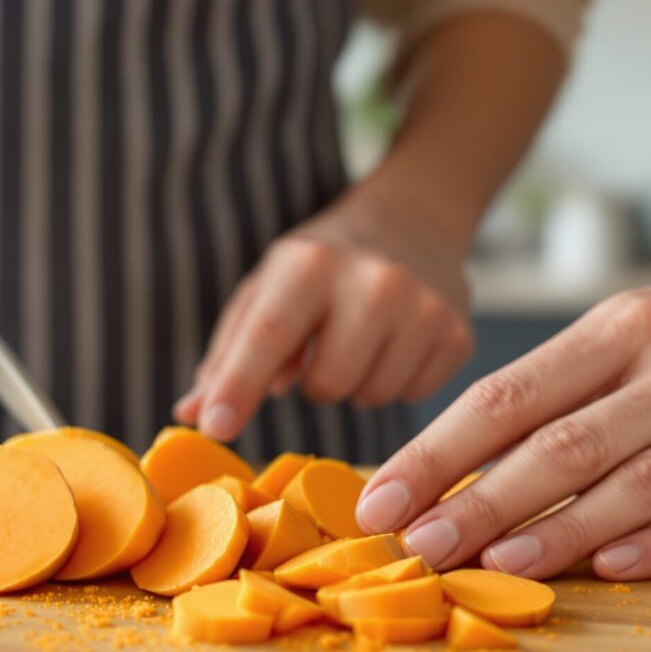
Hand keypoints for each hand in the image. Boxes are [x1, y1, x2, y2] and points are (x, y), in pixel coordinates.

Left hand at [174, 189, 474, 441]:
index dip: (238, 386)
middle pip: (325, 385)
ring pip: (370, 397)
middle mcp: (374, 280)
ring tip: (359, 341)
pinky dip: (394, 382)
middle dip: (313, 382)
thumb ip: (226, 355)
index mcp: (310, 264)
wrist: (410, 223)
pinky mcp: (460, 334)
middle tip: (322, 348)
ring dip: (354, 384)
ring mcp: (425, 307)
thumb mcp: (265, 291)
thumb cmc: (318, 268)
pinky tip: (394, 345)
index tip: (216, 428)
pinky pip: (412, 397)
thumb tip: (191, 415)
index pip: (267, 335)